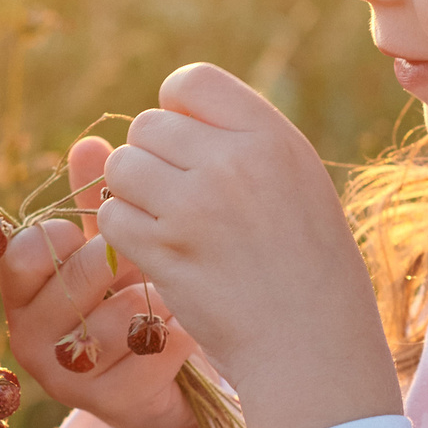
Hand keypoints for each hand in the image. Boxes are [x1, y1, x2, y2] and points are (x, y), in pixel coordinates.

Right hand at [0, 137, 201, 427]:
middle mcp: (32, 339)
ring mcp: (70, 378)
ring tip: (166, 295)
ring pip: (114, 321)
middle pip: (73, 283)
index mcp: (22, 293)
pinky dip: (177, 333)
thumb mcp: (108, 244)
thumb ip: (98, 199)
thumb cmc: (129, 294)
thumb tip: (92, 143)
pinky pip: (152, 354)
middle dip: (119, 263)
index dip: (59, 235)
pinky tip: (186, 327)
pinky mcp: (113, 405)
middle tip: (142, 261)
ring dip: (152, 301)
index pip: (20, 254)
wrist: (165, 377)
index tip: (85, 231)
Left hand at [96, 64, 401, 427]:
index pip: (190, 80)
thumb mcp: (298, 180)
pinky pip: (113, 218)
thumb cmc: (309, 265)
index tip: (190, 148)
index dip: (177, 112)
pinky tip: (161, 255)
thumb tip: (172, 110)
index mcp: (271, 136)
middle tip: (178, 200)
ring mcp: (195, 206)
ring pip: (120, 169)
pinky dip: (126, 238)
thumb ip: (242, 139)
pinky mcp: (164, 252)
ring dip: (132, 197)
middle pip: (146, 125)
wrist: (314, 346)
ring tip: (169, 226)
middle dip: (152, 160)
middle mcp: (232, 162)